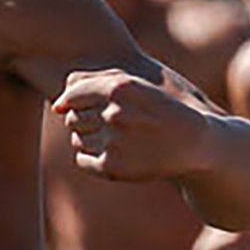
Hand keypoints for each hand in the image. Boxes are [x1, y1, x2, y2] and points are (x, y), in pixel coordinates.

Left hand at [52, 69, 209, 181]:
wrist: (193, 144)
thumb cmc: (158, 109)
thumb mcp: (133, 84)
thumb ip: (91, 82)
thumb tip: (57, 105)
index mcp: (119, 89)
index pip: (71, 95)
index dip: (72, 102)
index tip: (85, 107)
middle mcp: (115, 114)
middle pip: (72, 118)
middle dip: (84, 120)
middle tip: (110, 125)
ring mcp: (113, 142)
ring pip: (76, 139)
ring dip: (88, 139)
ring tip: (115, 138)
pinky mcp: (113, 167)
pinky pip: (81, 160)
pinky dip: (92, 158)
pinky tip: (114, 153)